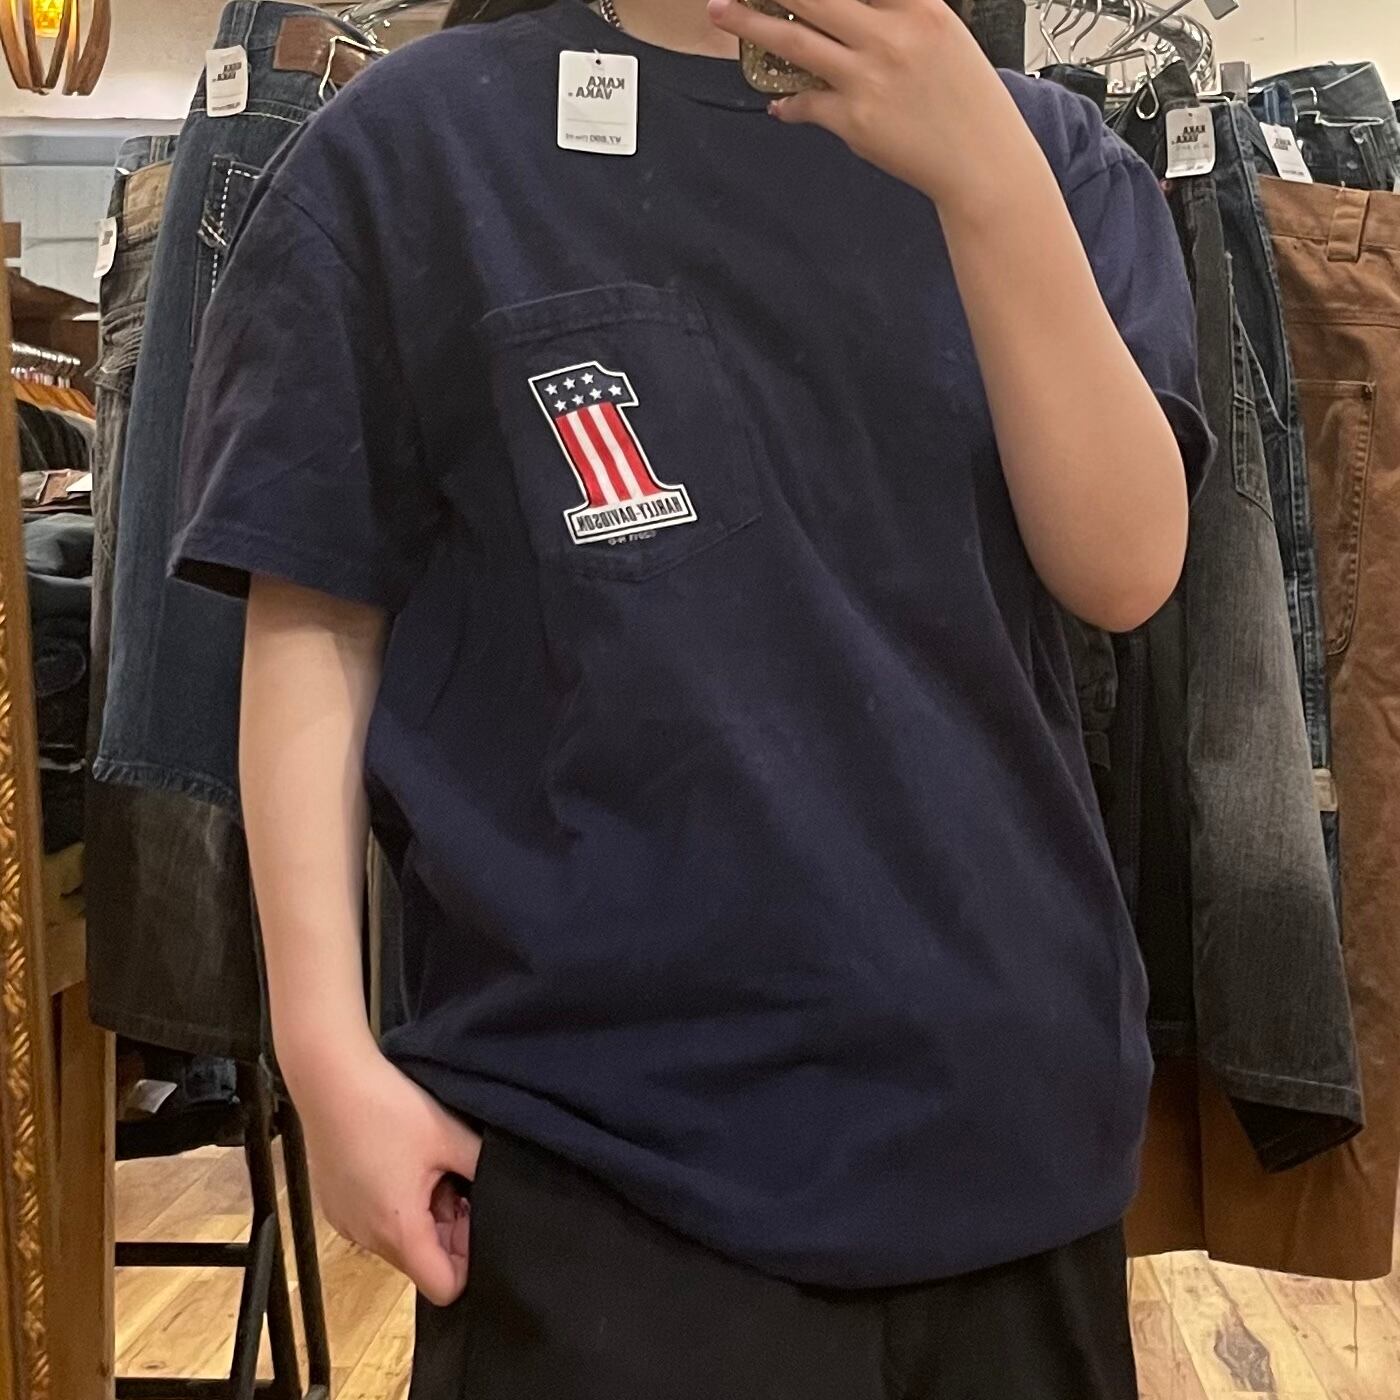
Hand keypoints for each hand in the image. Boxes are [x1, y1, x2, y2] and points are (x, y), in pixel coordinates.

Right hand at [285, 1041, 482, 1304]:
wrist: (332, 1079)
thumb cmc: (391, 1107)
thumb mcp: (450, 1137)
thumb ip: (483, 1168)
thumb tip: (505, 1187)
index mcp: (399, 1230)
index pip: (444, 1287)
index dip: (469, 1260)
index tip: (474, 1216)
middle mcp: (367, 1238)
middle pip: (422, 1263)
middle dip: (448, 1231)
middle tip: (457, 1182)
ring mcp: (347, 1223)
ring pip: (399, 1241)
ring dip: (423, 1216)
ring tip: (430, 1167)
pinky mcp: (335, 1204)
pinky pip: (375, 1221)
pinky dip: (396, 1204)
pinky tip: (402, 1162)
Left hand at [707, 0, 1042, 214]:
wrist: (981, 161)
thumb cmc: (966, 101)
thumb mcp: (943, 34)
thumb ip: (898, 12)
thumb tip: (853, 11)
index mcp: (917, 5)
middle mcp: (890, 34)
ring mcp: (868, 77)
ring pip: (794, 39)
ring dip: (749, 24)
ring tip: (721, 12)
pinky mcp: (854, 119)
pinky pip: (804, 103)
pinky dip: (786, 103)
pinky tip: (778, 103)